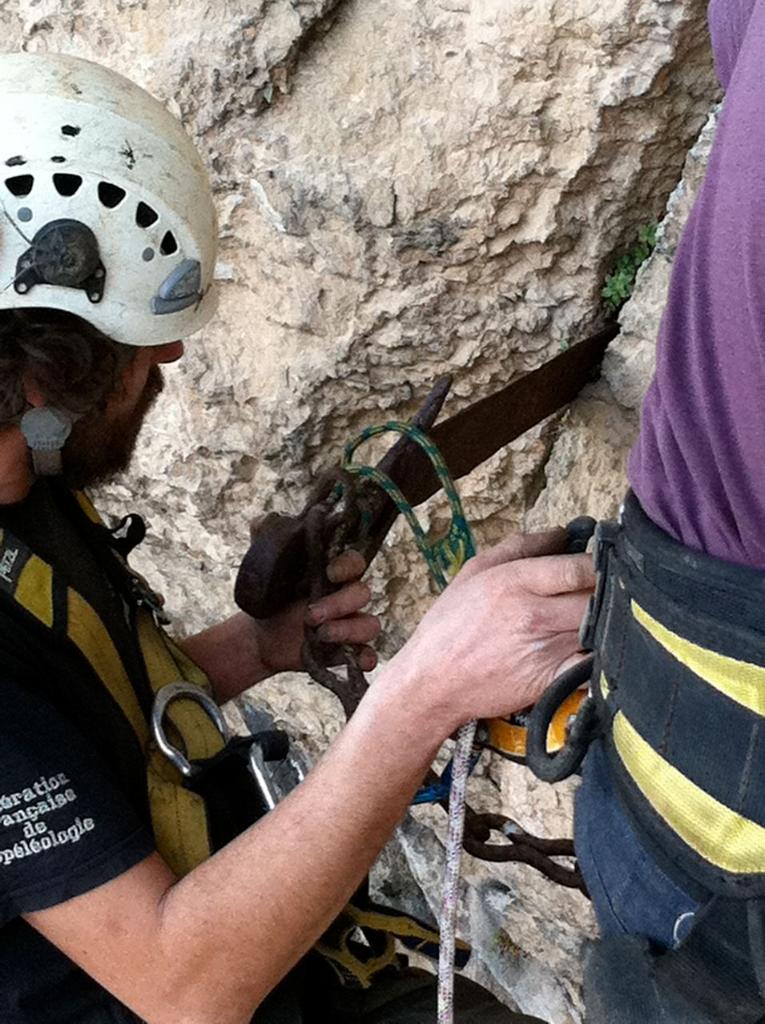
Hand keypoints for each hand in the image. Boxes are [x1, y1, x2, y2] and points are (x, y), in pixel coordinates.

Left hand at [256, 550, 380, 675]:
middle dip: (339, 604)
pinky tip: (357, 660)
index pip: (355, 562)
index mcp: (333, 573)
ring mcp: (350, 623)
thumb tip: (263, 520)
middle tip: (311, 615)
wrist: (260, 633)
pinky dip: (366, 657)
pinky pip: (368, 654)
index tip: (329, 572)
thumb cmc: (271, 595)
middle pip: (363, 593)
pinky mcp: (347, 651)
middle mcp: (347, 596)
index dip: (348, 566)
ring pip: (370, 624)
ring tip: (321, 635)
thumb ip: (264, 539)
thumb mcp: (264, 566)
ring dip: (349, 630)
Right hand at [384, 527, 595, 731]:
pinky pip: (594, 664)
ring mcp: (546, 650)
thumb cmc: (450, 625)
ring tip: (600, 615)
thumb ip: (519, 546)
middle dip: (608, 591)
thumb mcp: (475, 571)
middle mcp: (535, 615)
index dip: (600, 562)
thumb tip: (562, 533)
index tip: (604, 562)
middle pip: (597, 597)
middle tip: (606, 589)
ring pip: (601, 628)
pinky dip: (601, 655)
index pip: (579, 568)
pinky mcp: (552, 680)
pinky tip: (594, 647)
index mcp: (515, 582)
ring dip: (607, 621)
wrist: (433, 682)